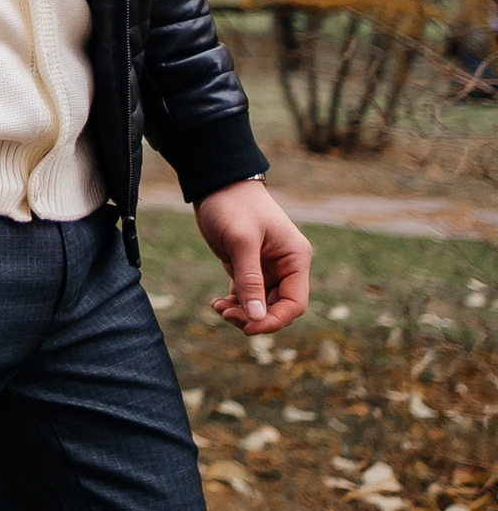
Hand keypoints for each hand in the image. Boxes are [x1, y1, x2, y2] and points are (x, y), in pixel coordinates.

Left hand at [195, 178, 310, 336]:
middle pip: (277, 307)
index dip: (275, 320)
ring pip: (260, 304)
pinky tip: (216, 303)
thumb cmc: (233, 204)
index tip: (250, 327)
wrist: (215, 183)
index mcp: (295, 259)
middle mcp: (284, 266)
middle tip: (226, 314)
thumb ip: (250, 278)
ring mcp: (265, 267)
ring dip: (242, 312)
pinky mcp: (245, 266)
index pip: (295, 303)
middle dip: (254, 317)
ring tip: (219, 308)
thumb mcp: (242, 241)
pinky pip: (245, 294)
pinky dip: (234, 302)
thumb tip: (257, 316)